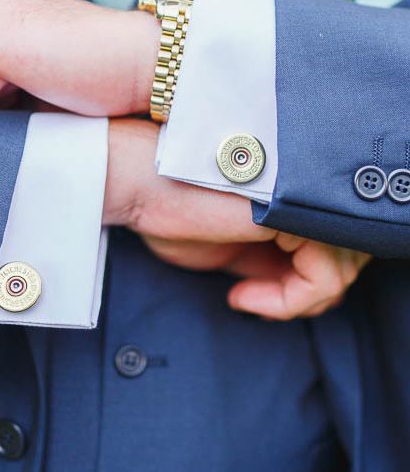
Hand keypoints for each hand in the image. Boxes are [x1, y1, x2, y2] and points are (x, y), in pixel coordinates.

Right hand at [105, 118, 370, 319]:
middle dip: (306, 293)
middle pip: (346, 254)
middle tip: (258, 303)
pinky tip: (243, 298)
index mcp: (288, 192)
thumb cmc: (168, 208)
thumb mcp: (229, 246)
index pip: (332, 241)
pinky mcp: (293, 213)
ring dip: (295, 302)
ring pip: (342, 269)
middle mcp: (302, 189)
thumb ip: (268, 258)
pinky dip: (289, 303)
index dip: (304, 281)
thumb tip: (300, 287)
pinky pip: (324, 277)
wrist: (136, 181)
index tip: (249, 296)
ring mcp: (301, 198)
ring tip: (249, 300)